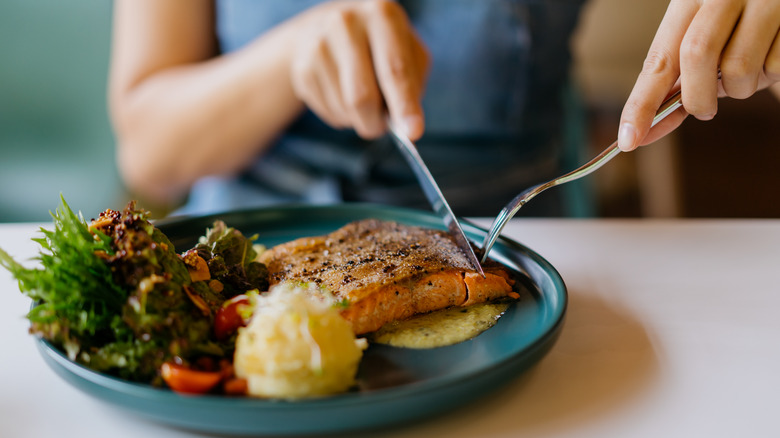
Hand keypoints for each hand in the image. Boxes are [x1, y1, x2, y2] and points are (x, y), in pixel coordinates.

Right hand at [290, 0, 429, 139]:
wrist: (326, 29)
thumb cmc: (380, 46)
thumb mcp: (408, 51)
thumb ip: (412, 84)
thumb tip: (406, 127)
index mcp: (381, 14)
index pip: (395, 68)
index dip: (405, 104)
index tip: (413, 133)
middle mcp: (346, 23)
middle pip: (362, 96)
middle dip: (376, 123)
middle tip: (382, 128)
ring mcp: (318, 44)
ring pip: (345, 108)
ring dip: (360, 118)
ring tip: (363, 99)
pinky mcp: (302, 68)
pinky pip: (328, 111)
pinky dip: (342, 115)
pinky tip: (343, 94)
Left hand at [618, 0, 779, 150]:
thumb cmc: (738, 22)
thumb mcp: (702, 35)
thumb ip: (678, 75)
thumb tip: (646, 128)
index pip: (658, 59)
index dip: (641, 104)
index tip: (629, 139)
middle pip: (696, 56)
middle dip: (697, 97)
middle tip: (704, 110)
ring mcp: (763, 2)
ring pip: (740, 69)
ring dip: (739, 88)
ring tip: (747, 70)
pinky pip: (775, 68)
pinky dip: (770, 75)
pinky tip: (771, 54)